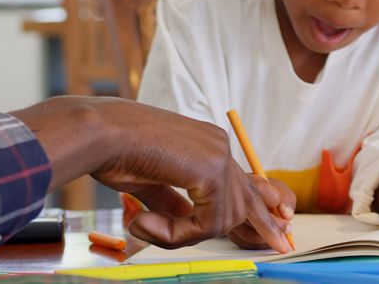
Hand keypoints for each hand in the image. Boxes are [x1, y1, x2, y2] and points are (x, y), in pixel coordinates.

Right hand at [10, 97, 290, 252]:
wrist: (99, 133)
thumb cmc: (115, 152)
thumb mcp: (152, 184)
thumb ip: (175, 204)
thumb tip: (190, 226)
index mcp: (207, 144)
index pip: (241, 184)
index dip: (260, 212)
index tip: (279, 233)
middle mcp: (218, 145)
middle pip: (244, 202)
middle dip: (249, 228)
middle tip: (276, 246)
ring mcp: (218, 155)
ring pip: (225, 218)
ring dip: (185, 234)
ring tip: (145, 225)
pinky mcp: (210, 170)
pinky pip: (209, 222)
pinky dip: (179, 233)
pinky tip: (147, 222)